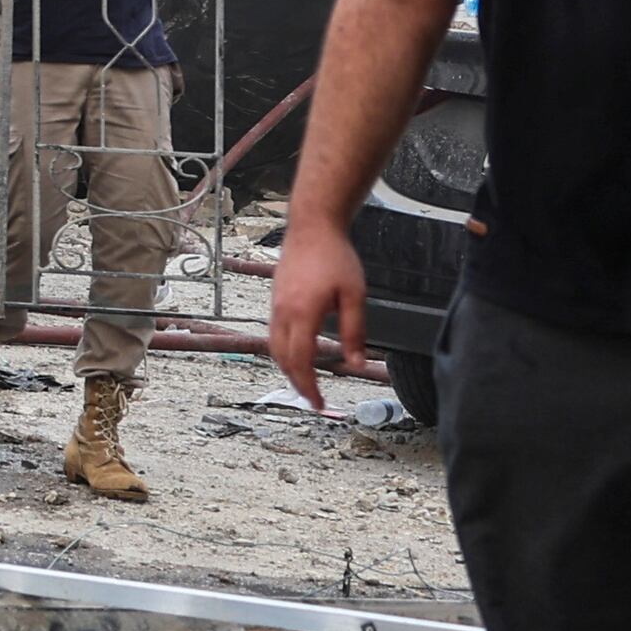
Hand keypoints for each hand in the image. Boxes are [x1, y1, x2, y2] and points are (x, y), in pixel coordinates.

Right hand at [263, 211, 370, 411]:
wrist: (312, 227)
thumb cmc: (335, 257)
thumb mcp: (355, 296)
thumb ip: (355, 332)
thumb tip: (356, 364)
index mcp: (303, 314)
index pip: (302, 361)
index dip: (310, 387)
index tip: (320, 404)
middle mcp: (283, 313)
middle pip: (283, 359)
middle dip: (297, 384)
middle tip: (315, 401)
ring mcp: (276, 306)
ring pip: (274, 348)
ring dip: (288, 370)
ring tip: (305, 383)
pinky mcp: (275, 300)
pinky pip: (274, 334)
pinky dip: (284, 352)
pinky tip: (298, 355)